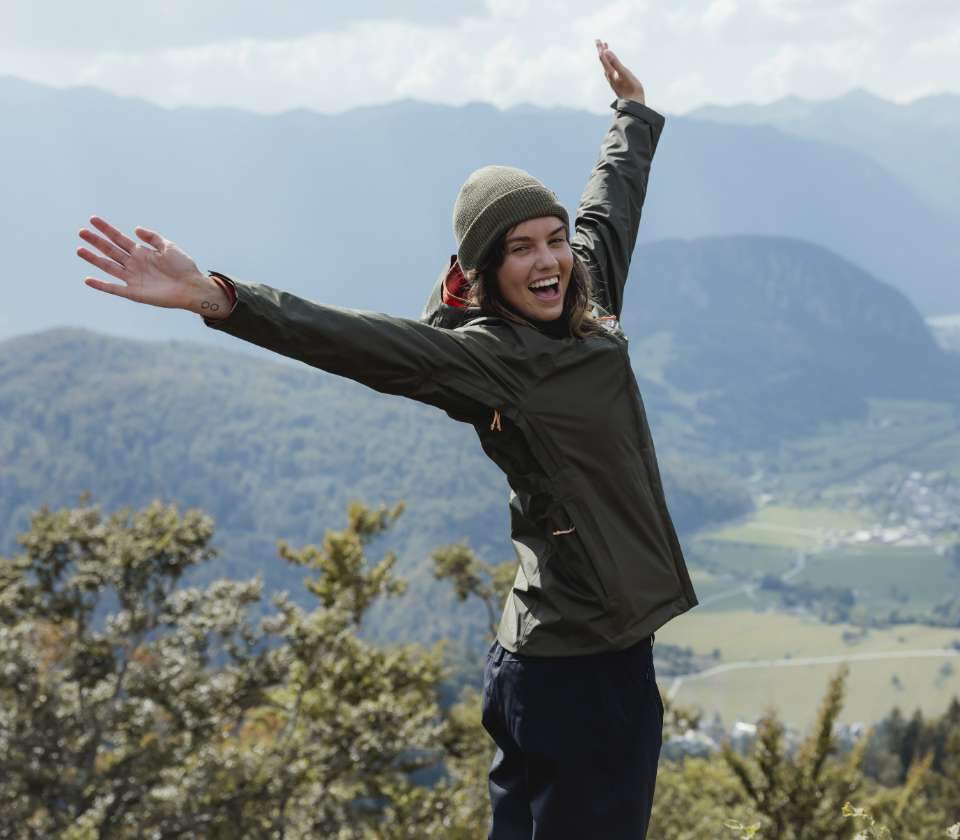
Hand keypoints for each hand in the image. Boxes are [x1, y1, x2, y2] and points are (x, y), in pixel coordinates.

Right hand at [77, 216, 209, 310]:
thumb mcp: (169, 247)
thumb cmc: (184, 267)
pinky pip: (114, 289)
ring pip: (108, 267)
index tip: (93, 219)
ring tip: (79, 249)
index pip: (119, 238)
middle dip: (96, 241)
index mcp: (141, 252)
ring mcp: (133, 278)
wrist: (192, 287)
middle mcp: (134, 264)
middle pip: (110, 250)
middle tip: (81, 232)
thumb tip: (135, 229)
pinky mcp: (134, 293)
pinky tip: (88, 279)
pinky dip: (101, 285)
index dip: (106, 229)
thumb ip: (152, 238)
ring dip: (94, 259)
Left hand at [596, 39, 644, 104]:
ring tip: (605, 49)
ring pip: (606, 65)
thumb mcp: (624, 73)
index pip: (603, 58)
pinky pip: (610, 70)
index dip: (601, 48)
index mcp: (611, 72)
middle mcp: (610, 76)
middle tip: (599, 41)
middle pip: (603, 61)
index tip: (598, 40)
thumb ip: (615, 62)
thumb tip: (606, 52)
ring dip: (605, 56)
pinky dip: (610, 64)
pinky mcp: (617, 83)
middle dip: (601, 51)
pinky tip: (611, 65)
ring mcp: (613, 80)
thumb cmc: (631, 89)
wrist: (633, 105)